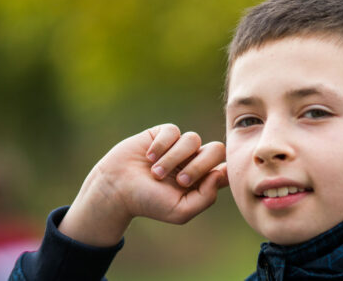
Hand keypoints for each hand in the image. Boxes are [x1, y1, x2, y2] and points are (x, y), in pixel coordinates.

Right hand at [59, 124, 227, 245]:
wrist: (117, 188)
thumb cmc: (149, 202)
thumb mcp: (180, 211)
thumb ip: (206, 198)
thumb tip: (219, 174)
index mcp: (203, 179)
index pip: (226, 168)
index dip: (224, 170)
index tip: (206, 180)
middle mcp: (194, 160)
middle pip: (217, 149)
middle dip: (200, 165)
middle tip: (181, 181)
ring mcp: (179, 146)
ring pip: (193, 139)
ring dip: (174, 158)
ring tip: (156, 173)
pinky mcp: (163, 134)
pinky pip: (173, 131)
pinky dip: (161, 146)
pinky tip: (148, 157)